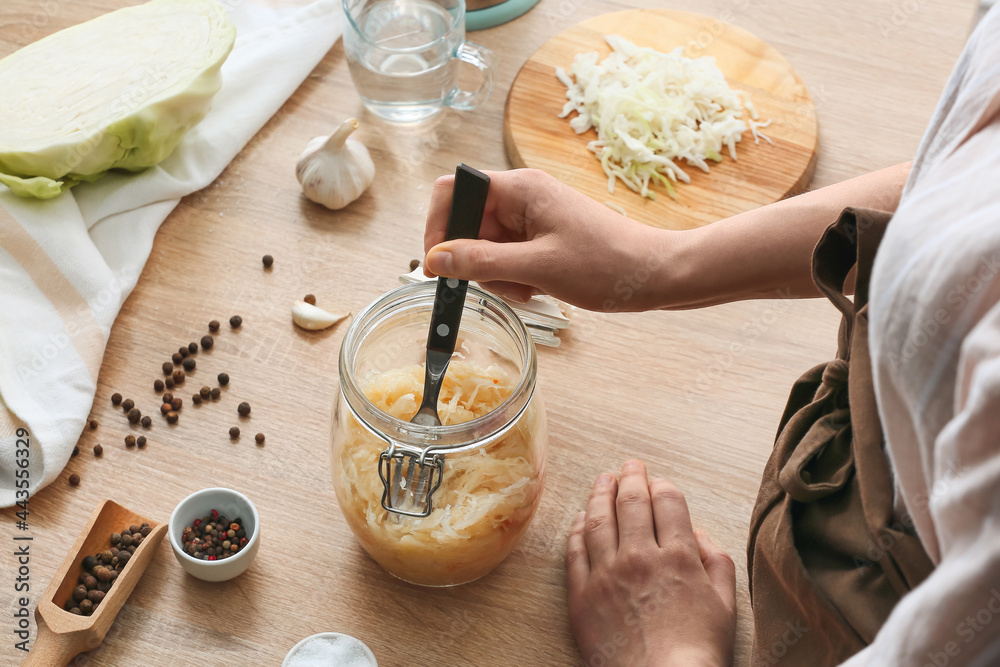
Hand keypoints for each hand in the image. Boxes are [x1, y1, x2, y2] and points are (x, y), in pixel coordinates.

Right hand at [423, 169, 669, 310]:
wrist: (657, 275)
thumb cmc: (608, 264)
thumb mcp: (537, 268)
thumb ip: (481, 262)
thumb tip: (434, 259)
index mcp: (520, 188)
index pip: (453, 190)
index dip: (437, 225)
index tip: (439, 264)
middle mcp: (523, 197)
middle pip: (467, 223)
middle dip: (475, 259)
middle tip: (500, 282)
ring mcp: (533, 218)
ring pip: (486, 246)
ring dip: (497, 274)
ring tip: (530, 288)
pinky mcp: (543, 238)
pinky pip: (508, 257)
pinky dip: (514, 278)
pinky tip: (539, 289)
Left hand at [566, 460, 735, 665]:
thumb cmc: (696, 652)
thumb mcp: (725, 604)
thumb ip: (715, 561)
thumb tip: (696, 533)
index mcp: (677, 557)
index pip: (667, 502)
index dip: (662, 486)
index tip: (658, 480)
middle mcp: (639, 557)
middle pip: (632, 503)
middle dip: (631, 478)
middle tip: (630, 465)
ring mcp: (606, 574)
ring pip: (599, 519)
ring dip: (600, 493)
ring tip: (603, 480)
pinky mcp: (582, 594)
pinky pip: (575, 551)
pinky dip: (577, 529)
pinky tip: (581, 518)